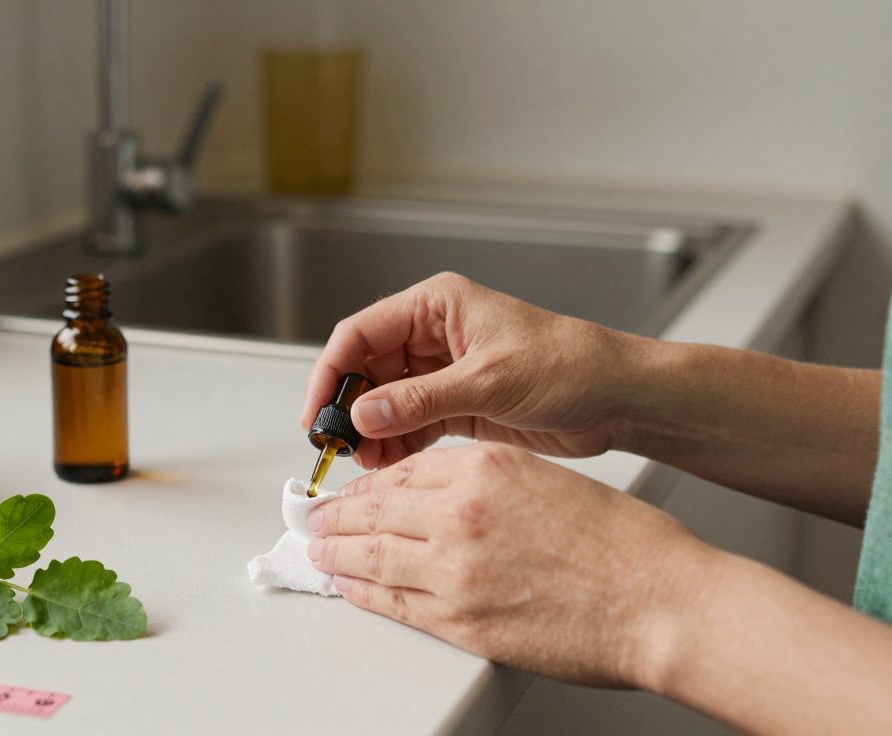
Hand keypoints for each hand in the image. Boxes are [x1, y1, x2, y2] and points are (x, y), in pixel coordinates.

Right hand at [300, 272, 640, 468]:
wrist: (621, 397)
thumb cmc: (572, 365)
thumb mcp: (490, 380)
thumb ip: (421, 400)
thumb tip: (364, 414)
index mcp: (436, 307)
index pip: (360, 334)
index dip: (331, 373)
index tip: (316, 413)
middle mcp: (433, 336)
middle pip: (365, 369)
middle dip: (348, 409)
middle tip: (335, 446)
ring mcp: (442, 372)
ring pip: (383, 401)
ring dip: (369, 432)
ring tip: (363, 463)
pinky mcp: (456, 405)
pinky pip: (408, 425)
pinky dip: (394, 446)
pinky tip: (386, 466)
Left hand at [306, 443, 710, 687]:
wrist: (662, 601)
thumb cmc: (625, 545)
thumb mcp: (547, 481)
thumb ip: (488, 484)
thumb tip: (442, 499)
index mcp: (485, 468)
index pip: (403, 472)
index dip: (367, 484)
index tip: (351, 489)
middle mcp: (460, 512)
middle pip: (375, 510)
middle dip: (337, 515)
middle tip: (314, 517)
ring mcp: (454, 568)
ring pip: (371, 555)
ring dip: (336, 552)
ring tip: (318, 550)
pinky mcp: (459, 620)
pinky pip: (391, 601)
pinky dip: (361, 592)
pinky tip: (347, 586)